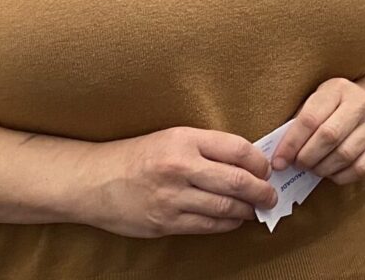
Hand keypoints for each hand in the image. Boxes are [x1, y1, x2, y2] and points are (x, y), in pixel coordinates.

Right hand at [76, 126, 276, 237]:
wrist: (93, 180)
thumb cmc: (137, 156)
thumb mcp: (172, 138)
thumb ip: (207, 147)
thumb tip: (248, 162)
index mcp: (184, 140)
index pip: (238, 149)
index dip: (260, 161)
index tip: (267, 168)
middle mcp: (180, 167)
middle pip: (237, 181)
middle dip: (262, 190)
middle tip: (271, 195)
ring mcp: (172, 197)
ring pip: (225, 207)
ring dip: (247, 210)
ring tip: (255, 209)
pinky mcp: (165, 222)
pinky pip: (207, 226)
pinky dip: (227, 224)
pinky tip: (234, 220)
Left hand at [271, 78, 364, 185]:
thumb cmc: (337, 105)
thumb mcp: (318, 100)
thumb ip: (300, 122)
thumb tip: (280, 154)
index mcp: (338, 89)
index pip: (310, 118)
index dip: (291, 143)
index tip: (278, 161)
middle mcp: (361, 105)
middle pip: (329, 136)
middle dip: (307, 157)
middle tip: (297, 164)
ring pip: (345, 155)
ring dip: (322, 168)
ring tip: (312, 168)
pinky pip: (359, 169)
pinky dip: (340, 176)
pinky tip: (330, 172)